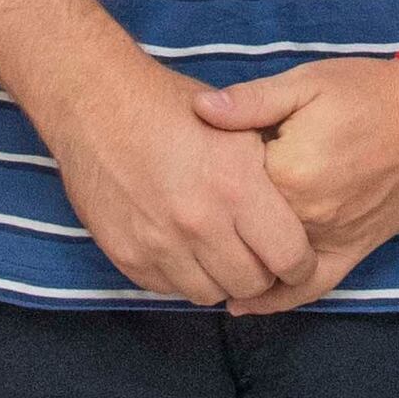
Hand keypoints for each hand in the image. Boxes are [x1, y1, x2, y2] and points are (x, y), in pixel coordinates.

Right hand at [44, 57, 314, 306]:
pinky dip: (180, 276)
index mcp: (237, 186)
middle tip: (256, 256)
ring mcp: (159, 244)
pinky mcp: (127, 255)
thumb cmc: (172, 107)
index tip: (296, 258)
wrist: (97, 103)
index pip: (290, 257)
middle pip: (251, 284)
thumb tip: (301, 214)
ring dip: (219, 279)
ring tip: (217, 251)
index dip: (300, 264)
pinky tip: (182, 247)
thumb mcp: (237, 125)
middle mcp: (199, 222)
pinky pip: (167, 289)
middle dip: (261, 275)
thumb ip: (270, 175)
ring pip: (209, 294)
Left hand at [192, 55, 398, 314]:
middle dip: (218, 222)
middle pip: (244, 230)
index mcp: (287, 173)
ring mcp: (331, 240)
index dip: (208, 176)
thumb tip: (200, 108)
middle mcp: (307, 216)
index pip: (226, 189)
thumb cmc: (368, 92)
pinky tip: (244, 305)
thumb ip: (251, 102)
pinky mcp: (353, 252)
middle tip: (188, 210)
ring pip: (269, 265)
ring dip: (235, 264)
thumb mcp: (307, 82)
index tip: (194, 163)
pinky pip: (311, 287)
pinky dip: (277, 299)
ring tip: (199, 261)